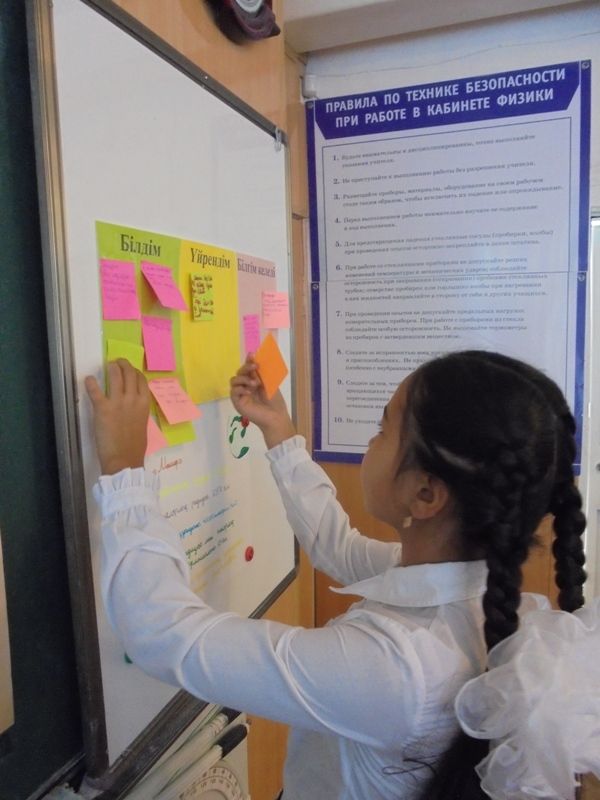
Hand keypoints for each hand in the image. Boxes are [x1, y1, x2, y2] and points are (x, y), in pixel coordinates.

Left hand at [85, 359, 149, 474]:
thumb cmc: (135, 447)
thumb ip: (139, 411)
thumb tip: (133, 406)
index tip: (130, 370)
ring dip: (112, 368)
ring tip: (108, 365)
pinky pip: (96, 391)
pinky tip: (89, 379)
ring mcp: (118, 402)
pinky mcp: (102, 408)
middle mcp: (133, 399)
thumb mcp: (143, 425)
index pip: (142, 380)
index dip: (135, 371)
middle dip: (123, 364)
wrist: (124, 460)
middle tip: (117, 362)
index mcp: (145, 404)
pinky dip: (91, 383)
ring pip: (115, 376)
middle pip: (129, 373)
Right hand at [230, 355, 294, 448]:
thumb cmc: (275, 401)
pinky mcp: (237, 402)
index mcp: (253, 380)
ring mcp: (240, 394)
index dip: (248, 361)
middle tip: (255, 367)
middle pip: (239, 372)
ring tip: (255, 383)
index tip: (252, 355)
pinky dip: (240, 389)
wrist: (275, 416)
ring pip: (234, 380)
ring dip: (244, 379)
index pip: (247, 368)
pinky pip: (233, 391)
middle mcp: (245, 386)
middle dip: (246, 368)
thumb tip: (254, 357)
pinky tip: (249, 391)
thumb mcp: (269, 382)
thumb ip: (261, 371)